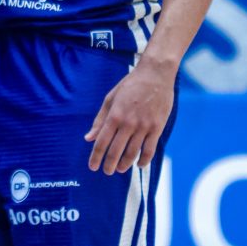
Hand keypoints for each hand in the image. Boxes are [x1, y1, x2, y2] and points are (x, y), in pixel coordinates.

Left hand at [84, 56, 175, 173]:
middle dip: (109, 165)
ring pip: (132, 153)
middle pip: (116, 151)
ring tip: (120, 169)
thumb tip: (88, 138)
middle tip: (107, 171)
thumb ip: (100, 120)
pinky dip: (144, 160)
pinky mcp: (157, 127)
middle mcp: (128, 123)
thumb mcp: (110, 99)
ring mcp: (144, 126)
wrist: (155, 74)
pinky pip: (150, 149)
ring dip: (124, 164)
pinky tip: (139, 165)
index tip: (93, 167)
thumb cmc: (131, 85)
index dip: (96, 157)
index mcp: (114, 116)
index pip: (101, 142)